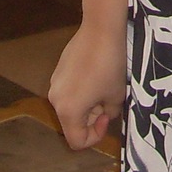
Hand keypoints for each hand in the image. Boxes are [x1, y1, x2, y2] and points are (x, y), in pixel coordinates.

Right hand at [49, 21, 127, 150]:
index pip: (77, 141)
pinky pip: (69, 91)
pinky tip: (97, 75)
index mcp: (68, 111)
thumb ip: (109, 114)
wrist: (100, 30)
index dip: (95, 136)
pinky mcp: (58, 70)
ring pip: (71, 107)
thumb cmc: (110, 64)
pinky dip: (82, 91)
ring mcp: (55, 83)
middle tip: (108, 102)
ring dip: (87, 105)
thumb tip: (104, 114)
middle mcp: (56, 99)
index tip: (107, 117)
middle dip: (92, 119)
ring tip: (104, 87)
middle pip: (72, 124)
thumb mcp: (116, 96)